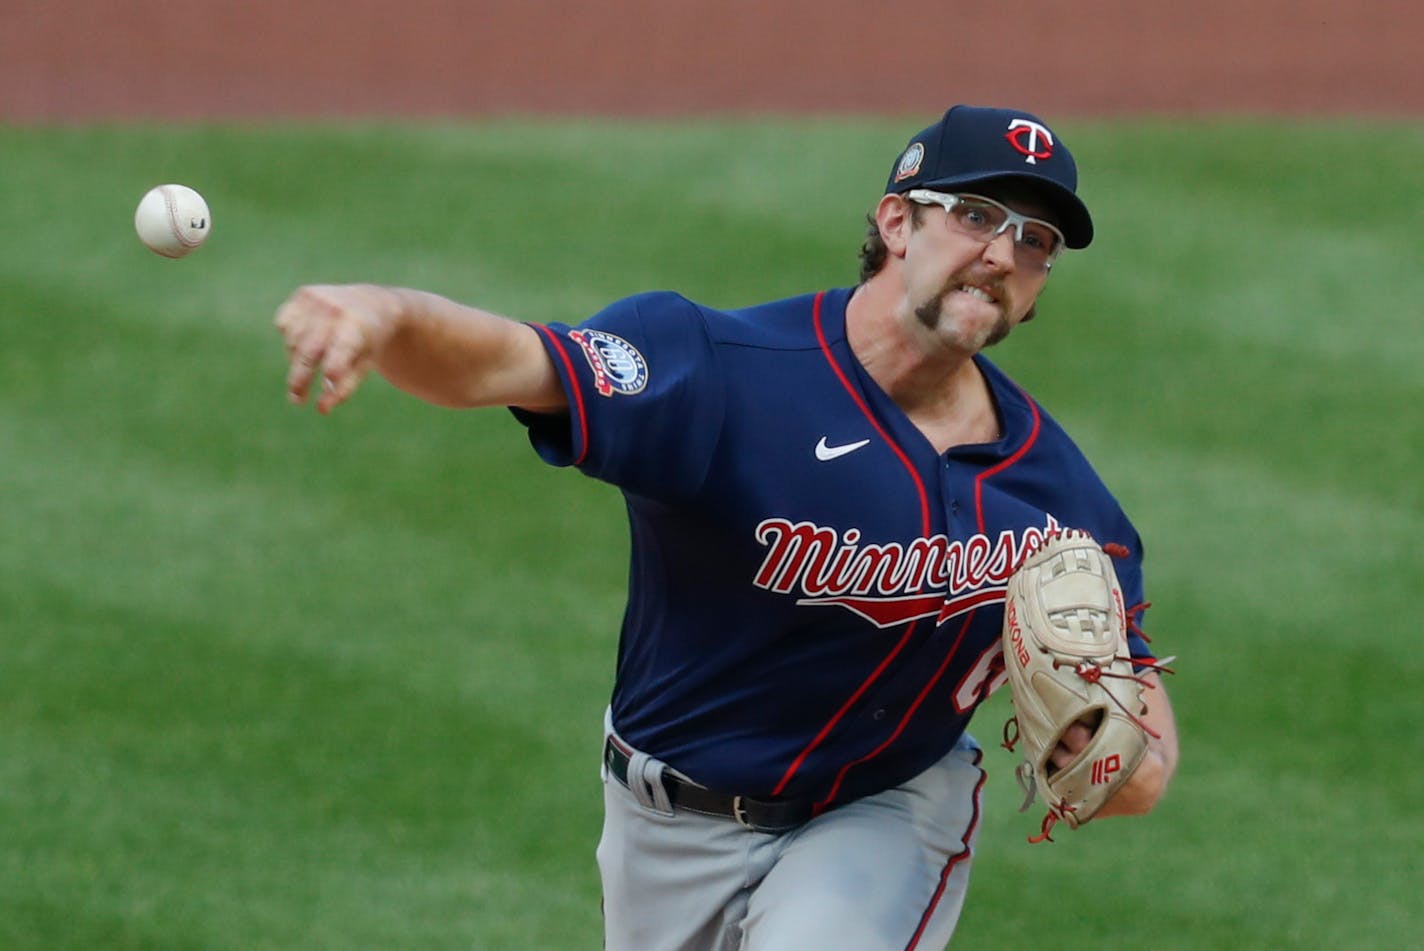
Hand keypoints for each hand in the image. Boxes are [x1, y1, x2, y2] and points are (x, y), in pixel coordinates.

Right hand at [275, 284, 403, 413]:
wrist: (371, 303)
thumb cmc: (368, 342)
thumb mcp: (365, 365)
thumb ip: (345, 387)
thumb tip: (321, 409)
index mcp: (357, 326)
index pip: (340, 351)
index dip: (332, 370)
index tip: (323, 393)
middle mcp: (335, 309)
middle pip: (308, 351)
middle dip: (300, 378)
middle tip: (297, 400)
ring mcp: (316, 299)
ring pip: (294, 341)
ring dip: (298, 359)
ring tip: (312, 364)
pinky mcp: (302, 295)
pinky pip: (284, 325)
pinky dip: (292, 338)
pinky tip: (309, 338)